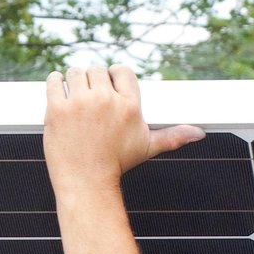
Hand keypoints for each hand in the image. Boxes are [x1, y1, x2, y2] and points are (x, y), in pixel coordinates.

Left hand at [43, 65, 203, 192]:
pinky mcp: (57, 108)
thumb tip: (199, 134)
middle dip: (93, 82)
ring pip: (76, 72)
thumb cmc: (117, 165)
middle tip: (90, 100)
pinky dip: (55, 83)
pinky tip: (60, 93)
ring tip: (76, 98)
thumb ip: (173, 136)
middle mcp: (106, 101)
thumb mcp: (147, 147)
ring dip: (74, 80)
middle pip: (97, 70)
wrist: (86, 183)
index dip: (113, 77)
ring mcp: (80, 104)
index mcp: (129, 106)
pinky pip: (54, 80)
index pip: (121, 71)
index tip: (107, 88)